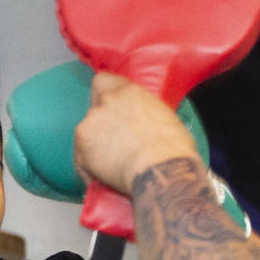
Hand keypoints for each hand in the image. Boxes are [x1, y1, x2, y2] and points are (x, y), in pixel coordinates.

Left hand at [6, 61, 208, 202]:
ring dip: (95, 151)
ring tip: (116, 170)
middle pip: (93, 109)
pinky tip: (106, 180)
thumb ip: (153, 117)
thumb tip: (153, 127)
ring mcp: (90, 124)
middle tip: (117, 147)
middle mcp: (106, 101)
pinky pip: (82, 161)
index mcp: (132, 91)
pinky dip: (89, 170)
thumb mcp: (172, 125)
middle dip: (100, 126)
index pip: (104, 79)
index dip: (105, 94)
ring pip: (86, 138)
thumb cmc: (177, 156)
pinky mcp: (82, 148)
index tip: (107, 105)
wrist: (164, 177)